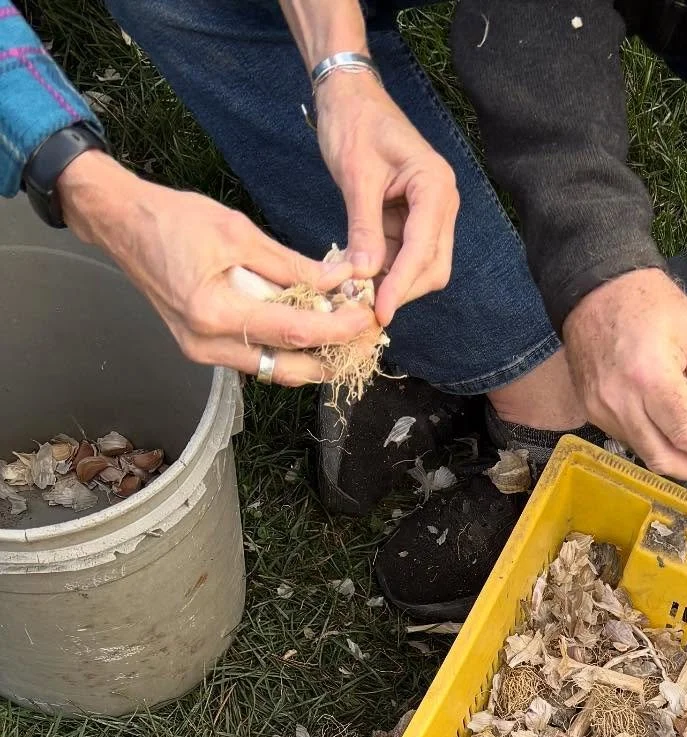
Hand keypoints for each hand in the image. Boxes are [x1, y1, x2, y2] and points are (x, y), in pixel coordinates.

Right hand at [57, 152, 370, 382]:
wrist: (122, 223)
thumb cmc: (172, 219)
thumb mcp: (238, 232)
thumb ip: (291, 265)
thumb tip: (339, 282)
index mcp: (214, 313)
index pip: (293, 333)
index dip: (338, 329)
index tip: (368, 318)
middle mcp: (207, 344)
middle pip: (288, 367)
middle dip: (332, 356)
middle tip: (366, 338)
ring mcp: (203, 353)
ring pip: (273, 369)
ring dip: (312, 357)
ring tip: (344, 335)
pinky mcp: (204, 350)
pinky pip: (256, 359)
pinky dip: (286, 348)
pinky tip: (309, 330)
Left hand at [313, 69, 458, 325]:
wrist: (349, 96)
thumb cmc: (353, 122)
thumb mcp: (356, 174)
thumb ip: (363, 226)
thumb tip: (365, 275)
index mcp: (434, 186)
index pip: (424, 249)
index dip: (401, 285)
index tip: (379, 312)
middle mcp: (441, 203)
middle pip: (433, 266)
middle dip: (402, 290)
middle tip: (366, 309)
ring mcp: (429, 213)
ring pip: (421, 266)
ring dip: (392, 284)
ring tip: (357, 295)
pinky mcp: (412, 219)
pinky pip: (402, 255)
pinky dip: (383, 271)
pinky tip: (358, 278)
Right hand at [564, 270, 686, 483]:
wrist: (596, 290)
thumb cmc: (651, 304)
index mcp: (649, 377)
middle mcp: (621, 402)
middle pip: (666, 459)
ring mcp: (602, 411)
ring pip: (648, 456)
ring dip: (682, 464)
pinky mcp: (593, 413)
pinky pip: (633, 442)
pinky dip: (660, 446)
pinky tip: (676, 437)